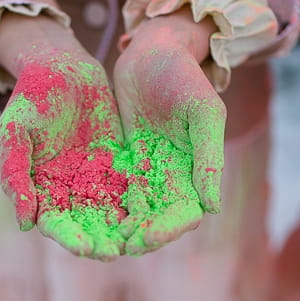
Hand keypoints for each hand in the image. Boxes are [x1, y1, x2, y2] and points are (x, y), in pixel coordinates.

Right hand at [0, 14, 124, 260]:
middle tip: (115, 252)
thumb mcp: (15, 132)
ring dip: (124, 230)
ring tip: (138, 242)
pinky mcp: (119, 169)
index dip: (69, 238)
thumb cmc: (30, 100)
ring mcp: (96, 183)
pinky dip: (142, 205)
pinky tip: (156, 215)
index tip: (84, 248)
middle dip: (101, 241)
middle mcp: (70, 194)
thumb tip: (25, 223)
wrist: (62, 70)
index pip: (56, 224)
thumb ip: (15, 174)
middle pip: (87, 227)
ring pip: (112, 214)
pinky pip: (132, 191)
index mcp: (42, 192)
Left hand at [113, 8, 225, 254]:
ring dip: (121, 228)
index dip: (168, 229)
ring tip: (102, 241)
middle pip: (158, 219)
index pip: (185, 214)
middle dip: (141, 236)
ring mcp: (147, 171)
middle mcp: (172, 178)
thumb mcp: (204, 113)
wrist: (153, 52)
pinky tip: (87, 216)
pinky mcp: (124, 162)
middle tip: (120, 247)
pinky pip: (114, 189)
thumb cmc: (184, 78)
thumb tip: (211, 208)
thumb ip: (209, 159)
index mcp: (195, 172)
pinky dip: (105, 205)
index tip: (147, 236)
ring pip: (135, 210)